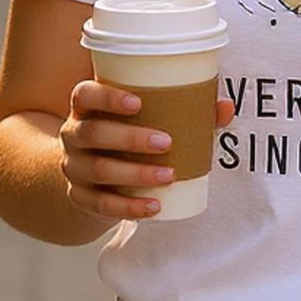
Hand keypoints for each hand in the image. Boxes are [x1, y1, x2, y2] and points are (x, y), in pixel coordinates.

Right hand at [59, 80, 235, 224]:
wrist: (95, 177)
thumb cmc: (129, 134)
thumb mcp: (149, 119)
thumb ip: (188, 110)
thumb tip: (226, 107)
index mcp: (87, 107)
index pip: (85, 94)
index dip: (107, 97)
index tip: (139, 102)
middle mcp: (74, 134)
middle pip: (93, 133)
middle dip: (130, 138)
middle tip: (167, 143)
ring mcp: (74, 167)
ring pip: (98, 170)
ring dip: (135, 173)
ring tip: (168, 175)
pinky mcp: (80, 197)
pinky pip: (101, 204)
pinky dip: (129, 207)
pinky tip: (154, 206)